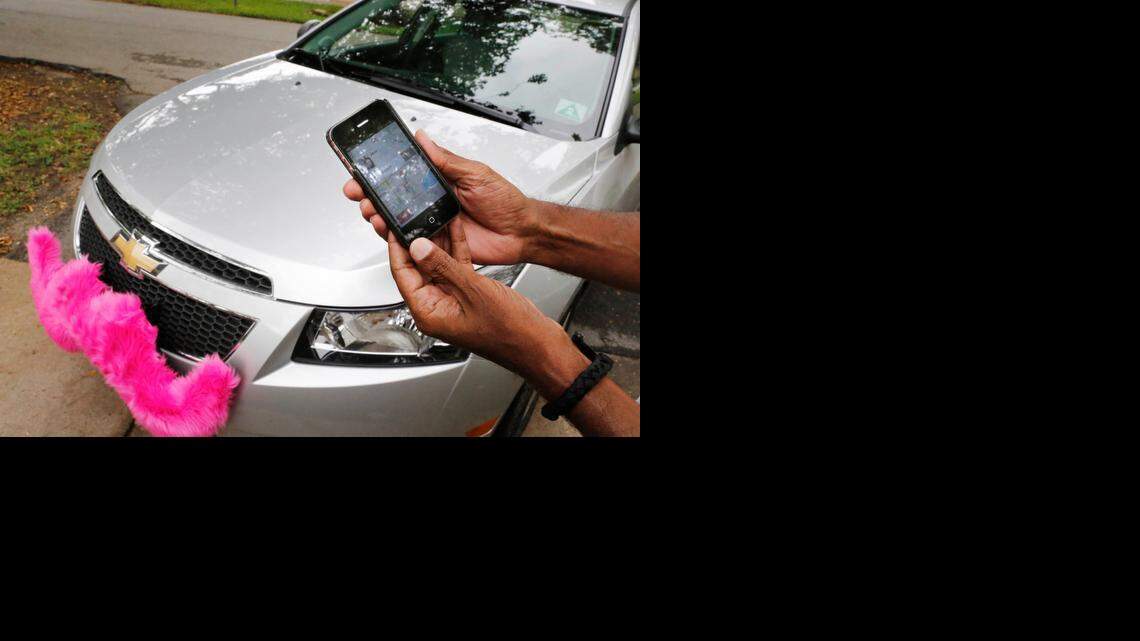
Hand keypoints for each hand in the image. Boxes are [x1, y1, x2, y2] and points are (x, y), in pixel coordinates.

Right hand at [343, 130, 537, 265]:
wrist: (521, 232)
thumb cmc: (506, 202)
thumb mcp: (476, 174)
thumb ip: (447, 160)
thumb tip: (424, 139)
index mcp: (441, 182)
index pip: (405, 175)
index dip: (383, 173)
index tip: (364, 169)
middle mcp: (434, 203)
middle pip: (395, 200)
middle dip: (372, 195)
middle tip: (359, 192)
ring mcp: (435, 225)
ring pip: (399, 222)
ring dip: (381, 217)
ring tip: (372, 212)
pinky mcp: (439, 246)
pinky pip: (414, 244)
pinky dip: (399, 241)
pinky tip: (390, 234)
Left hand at [389, 219, 585, 392]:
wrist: (538, 343)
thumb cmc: (509, 331)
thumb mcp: (473, 291)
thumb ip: (444, 267)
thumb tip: (418, 248)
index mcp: (430, 313)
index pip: (402, 274)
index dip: (398, 247)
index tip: (395, 225)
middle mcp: (438, 308)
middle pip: (418, 268)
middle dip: (418, 241)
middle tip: (414, 215)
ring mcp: (454, 301)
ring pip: (438, 265)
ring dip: (439, 242)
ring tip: (434, 216)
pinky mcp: (470, 295)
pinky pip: (456, 268)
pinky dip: (457, 250)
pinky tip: (456, 229)